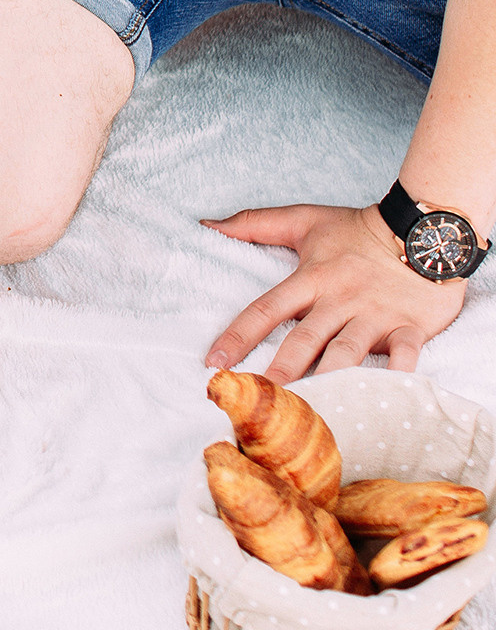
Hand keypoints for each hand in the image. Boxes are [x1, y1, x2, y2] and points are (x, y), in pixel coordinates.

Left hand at [204, 203, 465, 380]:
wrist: (422, 229)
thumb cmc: (358, 230)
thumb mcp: (304, 220)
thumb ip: (254, 223)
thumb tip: (208, 224)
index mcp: (311, 278)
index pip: (266, 309)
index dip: (239, 336)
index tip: (214, 363)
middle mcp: (339, 300)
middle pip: (304, 339)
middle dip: (281, 369)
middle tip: (261, 399)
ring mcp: (374, 315)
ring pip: (347, 351)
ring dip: (328, 379)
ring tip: (311, 409)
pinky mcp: (410, 326)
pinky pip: (404, 354)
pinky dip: (397, 376)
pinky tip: (383, 399)